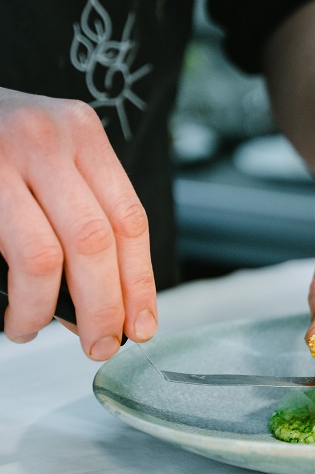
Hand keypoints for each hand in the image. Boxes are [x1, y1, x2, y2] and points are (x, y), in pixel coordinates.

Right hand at [0, 89, 156, 357]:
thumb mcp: (47, 155)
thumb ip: (79, 215)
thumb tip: (103, 307)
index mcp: (80, 129)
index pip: (128, 217)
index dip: (139, 281)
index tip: (141, 325)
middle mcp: (44, 137)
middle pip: (95, 240)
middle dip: (104, 306)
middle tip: (100, 344)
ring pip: (46, 255)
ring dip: (47, 308)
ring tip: (35, 328)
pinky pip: (10, 255)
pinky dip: (20, 297)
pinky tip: (17, 313)